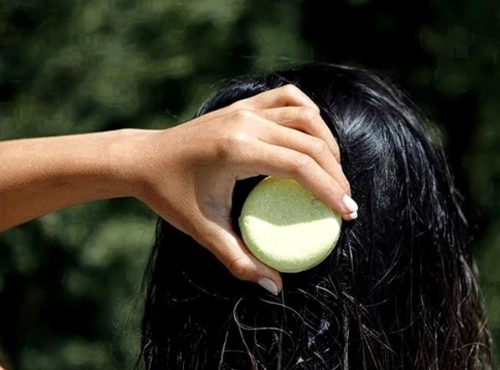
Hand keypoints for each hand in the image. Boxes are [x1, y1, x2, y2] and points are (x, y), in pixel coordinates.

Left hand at [133, 85, 356, 294]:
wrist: (143, 159)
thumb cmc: (171, 195)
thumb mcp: (204, 230)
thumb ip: (240, 260)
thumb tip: (275, 286)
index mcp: (236, 150)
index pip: (299, 165)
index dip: (330, 190)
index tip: (347, 213)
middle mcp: (245, 122)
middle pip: (310, 142)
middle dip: (336, 173)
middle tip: (346, 203)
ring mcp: (245, 109)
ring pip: (306, 114)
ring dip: (328, 143)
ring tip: (336, 173)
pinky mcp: (243, 105)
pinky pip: (288, 98)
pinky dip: (309, 114)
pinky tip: (314, 137)